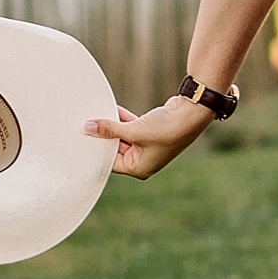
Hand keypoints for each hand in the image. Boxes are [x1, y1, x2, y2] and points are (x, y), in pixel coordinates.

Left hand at [84, 98, 212, 179]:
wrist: (192, 113)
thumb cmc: (166, 129)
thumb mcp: (133, 130)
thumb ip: (109, 129)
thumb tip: (87, 127)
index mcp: (139, 169)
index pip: (110, 161)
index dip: (98, 148)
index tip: (84, 137)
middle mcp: (144, 160)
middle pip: (116, 149)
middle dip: (105, 136)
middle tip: (88, 124)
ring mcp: (148, 146)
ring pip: (123, 136)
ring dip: (113, 126)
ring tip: (98, 115)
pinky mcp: (151, 132)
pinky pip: (131, 127)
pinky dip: (123, 120)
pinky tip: (113, 110)